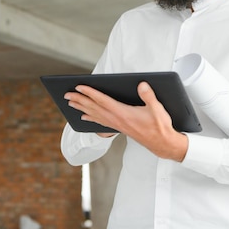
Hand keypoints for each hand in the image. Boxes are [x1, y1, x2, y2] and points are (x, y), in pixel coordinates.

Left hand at [64, 81, 187, 160]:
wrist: (162, 143)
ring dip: (81, 108)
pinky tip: (84, 117)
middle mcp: (116, 119)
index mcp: (123, 113)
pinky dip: (90, 118)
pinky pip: (100, 121)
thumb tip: (141, 84)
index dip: (90, 93)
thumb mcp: (157, 109)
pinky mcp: (118, 128)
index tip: (79, 86)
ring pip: (94, 115)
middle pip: (93, 107)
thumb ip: (148, 96)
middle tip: (66, 94)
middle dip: (79, 100)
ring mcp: (116, 125)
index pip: (102, 100)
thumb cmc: (160, 126)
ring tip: (71, 103)